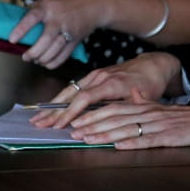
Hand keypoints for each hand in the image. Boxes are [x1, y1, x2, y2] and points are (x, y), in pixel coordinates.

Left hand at [10, 0, 111, 68]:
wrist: (95, 3)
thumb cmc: (67, 1)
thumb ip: (35, 10)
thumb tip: (17, 22)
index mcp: (48, 7)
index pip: (32, 18)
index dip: (21, 29)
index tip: (12, 40)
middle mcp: (59, 19)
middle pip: (45, 40)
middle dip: (33, 52)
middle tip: (25, 57)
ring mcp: (69, 29)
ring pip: (55, 49)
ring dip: (43, 59)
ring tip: (36, 60)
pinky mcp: (76, 39)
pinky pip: (65, 55)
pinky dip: (54, 62)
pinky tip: (47, 64)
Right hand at [30, 52, 180, 128]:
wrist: (152, 65)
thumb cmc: (149, 84)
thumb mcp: (142, 100)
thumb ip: (123, 110)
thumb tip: (105, 123)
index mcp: (111, 83)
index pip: (84, 98)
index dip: (70, 112)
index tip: (58, 125)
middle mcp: (99, 77)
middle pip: (71, 94)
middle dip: (53, 110)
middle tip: (37, 123)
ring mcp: (95, 75)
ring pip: (69, 90)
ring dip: (52, 105)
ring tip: (37, 118)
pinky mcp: (93, 76)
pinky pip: (74, 88)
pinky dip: (61, 99)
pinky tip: (50, 108)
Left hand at [68, 94, 189, 148]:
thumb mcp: (168, 108)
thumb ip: (147, 102)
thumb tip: (132, 95)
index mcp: (149, 108)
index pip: (116, 109)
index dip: (94, 115)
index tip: (76, 121)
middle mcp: (152, 114)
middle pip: (117, 118)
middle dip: (92, 125)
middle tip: (72, 131)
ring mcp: (162, 125)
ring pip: (128, 128)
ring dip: (105, 134)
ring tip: (87, 139)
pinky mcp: (173, 137)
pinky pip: (149, 140)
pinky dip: (132, 142)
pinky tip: (118, 146)